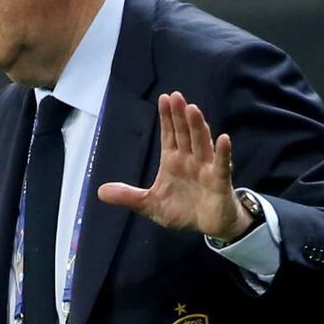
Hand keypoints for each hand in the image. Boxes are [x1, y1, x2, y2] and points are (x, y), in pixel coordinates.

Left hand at [98, 92, 251, 240]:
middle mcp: (190, 160)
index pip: (169, 135)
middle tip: (176, 96)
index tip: (164, 98)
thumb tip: (100, 191)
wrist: (207, 227)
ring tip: (192, 109)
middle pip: (184, 134)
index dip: (167, 117)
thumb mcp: (149, 204)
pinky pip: (222, 165)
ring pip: (201, 144)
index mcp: (173, 160)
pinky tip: (223, 138)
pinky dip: (223, 153)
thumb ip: (128, 196)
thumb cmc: (182, 210)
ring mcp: (206, 169)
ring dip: (198, 127)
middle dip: (179, 116)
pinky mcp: (220, 182)